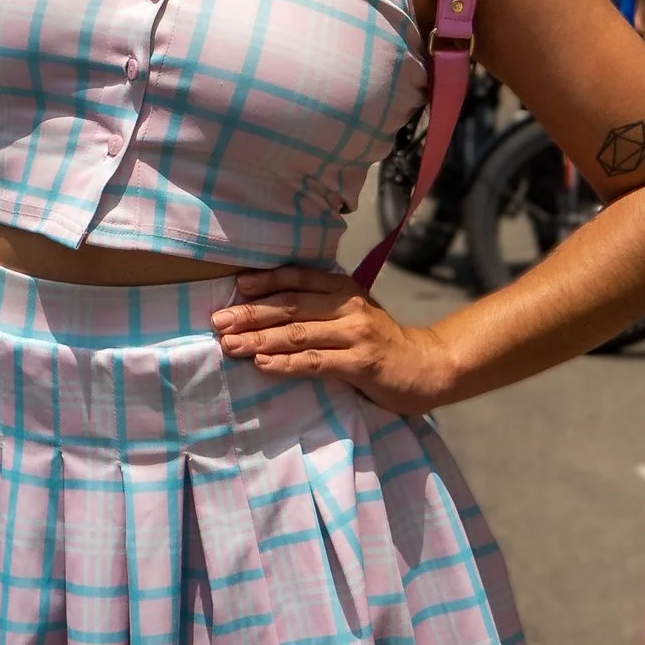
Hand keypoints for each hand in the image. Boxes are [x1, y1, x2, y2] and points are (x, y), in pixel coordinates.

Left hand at [210, 267, 460, 416]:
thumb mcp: (352, 313)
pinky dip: (286, 364)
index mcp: (342, 288)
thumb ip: (319, 307)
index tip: (234, 287)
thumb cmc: (379, 341)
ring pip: (298, 333)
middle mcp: (347, 305)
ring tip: (231, 344)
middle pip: (290, 306)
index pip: (297, 278)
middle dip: (251, 313)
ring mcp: (355, 333)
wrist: (426, 366)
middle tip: (218, 321)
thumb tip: (267, 307)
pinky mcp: (361, 363)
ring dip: (260, 339)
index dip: (265, 281)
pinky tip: (263, 364)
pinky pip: (316, 362)